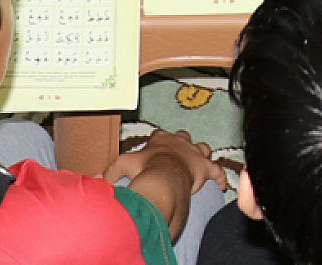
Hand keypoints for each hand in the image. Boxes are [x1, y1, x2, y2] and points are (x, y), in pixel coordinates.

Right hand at [105, 128, 227, 193]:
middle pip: (183, 137)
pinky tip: (222, 185)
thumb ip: (111, 170)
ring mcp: (194, 153)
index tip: (156, 145)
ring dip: (201, 154)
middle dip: (182, 143)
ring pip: (202, 148)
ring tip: (200, 163)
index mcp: (160, 140)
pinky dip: (220, 178)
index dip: (158, 140)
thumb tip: (99, 179)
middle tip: (179, 154)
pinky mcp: (205, 167)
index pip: (159, 135)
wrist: (164, 175)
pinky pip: (217, 171)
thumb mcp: (123, 164)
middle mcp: (179, 142)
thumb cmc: (145, 167)